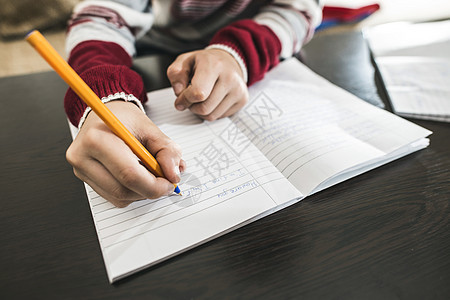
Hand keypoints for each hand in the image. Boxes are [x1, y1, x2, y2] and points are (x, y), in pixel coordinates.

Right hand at [66, 101, 184, 207]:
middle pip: (123, 190)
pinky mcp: (85, 179)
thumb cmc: (125, 119)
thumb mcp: (151, 129)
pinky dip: (132, 192)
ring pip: (120, 198)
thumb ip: (167, 151)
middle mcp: (83, 157)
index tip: (170, 183)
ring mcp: (81, 170)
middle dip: (150, 190)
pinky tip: (137, 176)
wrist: (106, 115)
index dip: (154, 185)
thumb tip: (174, 174)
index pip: (129, 174)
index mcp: (97, 139)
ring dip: (142, 192)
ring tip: (150, 173)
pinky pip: (114, 198)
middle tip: (165, 181)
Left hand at [167, 48, 247, 120]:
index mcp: (213, 64)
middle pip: (204, 108)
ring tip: (200, 99)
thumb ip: (175, 74)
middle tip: (189, 99)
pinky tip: (211, 100)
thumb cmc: (205, 62)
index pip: (198, 93)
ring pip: (212, 115)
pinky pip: (220, 116)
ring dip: (200, 111)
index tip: (180, 99)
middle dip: (192, 107)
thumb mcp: (185, 61)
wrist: (228, 60)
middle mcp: (229, 77)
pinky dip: (211, 112)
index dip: (185, 100)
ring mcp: (238, 89)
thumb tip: (178, 91)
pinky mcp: (243, 99)